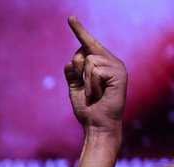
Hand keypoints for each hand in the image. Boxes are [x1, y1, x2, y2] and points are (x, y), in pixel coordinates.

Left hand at [65, 16, 126, 135]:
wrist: (97, 125)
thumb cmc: (87, 109)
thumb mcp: (75, 88)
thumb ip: (73, 73)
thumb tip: (72, 59)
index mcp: (101, 64)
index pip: (88, 44)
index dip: (79, 30)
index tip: (70, 17)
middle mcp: (111, 62)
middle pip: (83, 52)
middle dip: (78, 71)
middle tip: (88, 90)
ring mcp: (117, 66)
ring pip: (88, 61)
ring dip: (86, 81)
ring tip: (95, 94)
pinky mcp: (119, 73)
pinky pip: (94, 71)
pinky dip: (92, 85)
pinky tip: (99, 94)